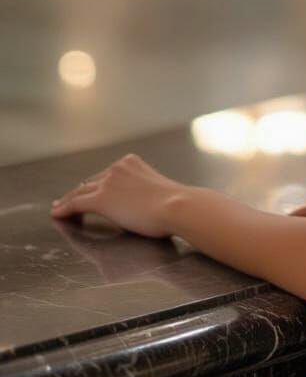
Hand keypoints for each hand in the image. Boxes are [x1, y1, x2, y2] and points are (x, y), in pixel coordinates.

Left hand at [50, 153, 187, 238]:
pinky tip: (57, 214)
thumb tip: (138, 207)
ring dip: (69, 201)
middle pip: (91, 182)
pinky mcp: (101, 199)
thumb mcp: (155, 190)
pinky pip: (75, 204)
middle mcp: (117, 167)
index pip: (106, 175)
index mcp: (131, 162)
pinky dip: (64, 209)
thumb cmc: (175, 205)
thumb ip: (141, 192)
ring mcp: (108, 182)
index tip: (86, 191)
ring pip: (81, 192)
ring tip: (60, 208)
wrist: (177, 207)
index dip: (94, 185)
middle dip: (79, 192)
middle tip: (68, 201)